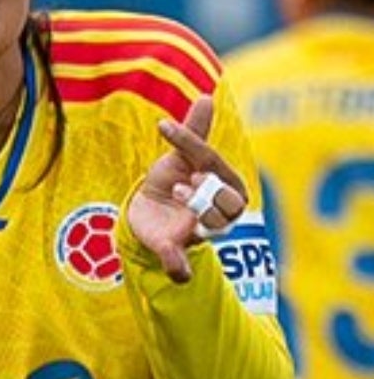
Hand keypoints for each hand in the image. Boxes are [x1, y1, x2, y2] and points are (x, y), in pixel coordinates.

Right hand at [125, 96, 248, 283]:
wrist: (151, 216)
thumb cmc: (164, 233)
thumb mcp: (165, 247)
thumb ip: (173, 259)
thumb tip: (180, 278)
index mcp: (227, 213)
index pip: (227, 205)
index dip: (205, 201)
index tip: (180, 195)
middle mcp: (223, 189)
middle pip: (218, 180)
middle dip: (200, 184)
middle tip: (178, 191)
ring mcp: (207, 169)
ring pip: (204, 151)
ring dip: (187, 142)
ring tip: (166, 134)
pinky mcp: (190, 152)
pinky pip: (198, 133)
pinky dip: (199, 119)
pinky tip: (205, 101)